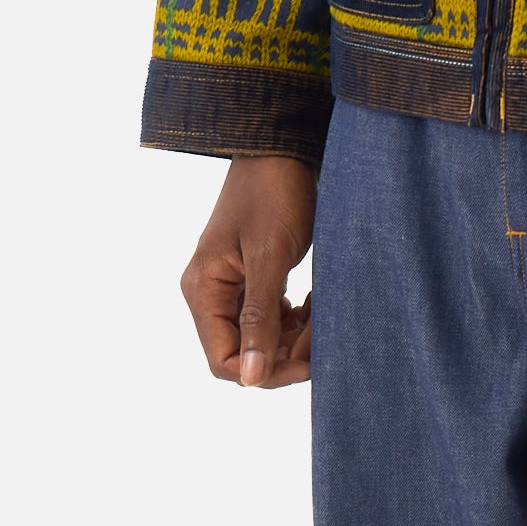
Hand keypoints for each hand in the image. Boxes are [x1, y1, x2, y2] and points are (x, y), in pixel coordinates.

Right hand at [180, 156, 318, 387]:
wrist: (283, 147)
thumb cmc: (274, 193)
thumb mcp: (269, 258)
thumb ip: (260, 319)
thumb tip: (250, 377)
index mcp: (203, 290)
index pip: (224, 361)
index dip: (265, 372)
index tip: (307, 361)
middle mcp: (211, 294)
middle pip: (246, 355)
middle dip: (286, 354)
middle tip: (323, 334)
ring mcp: (233, 288)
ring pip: (265, 340)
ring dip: (297, 338)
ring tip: (323, 312)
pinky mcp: (255, 281)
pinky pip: (275, 320)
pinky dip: (299, 321)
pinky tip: (317, 303)